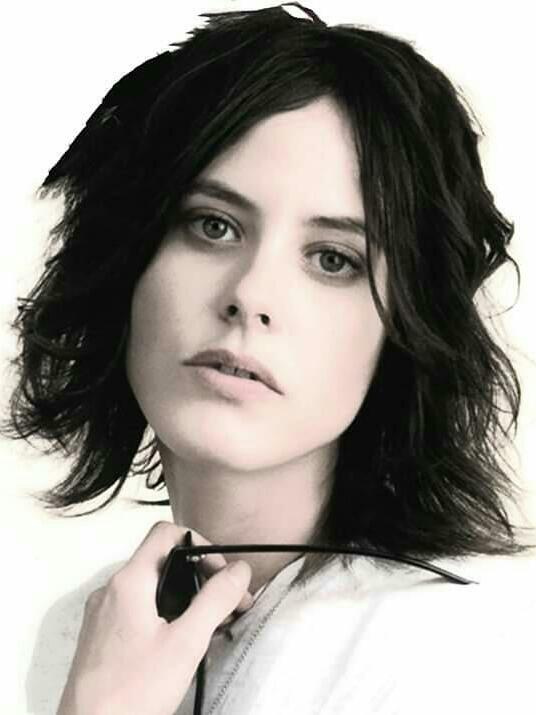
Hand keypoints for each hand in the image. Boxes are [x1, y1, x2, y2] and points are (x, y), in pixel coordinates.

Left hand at [57, 521, 252, 714]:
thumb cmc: (133, 691)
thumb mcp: (186, 643)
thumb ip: (215, 600)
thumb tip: (239, 570)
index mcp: (129, 581)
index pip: (166, 533)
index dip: (200, 544)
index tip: (221, 575)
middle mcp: (111, 590)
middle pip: (162, 561)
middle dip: (199, 576)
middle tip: (227, 605)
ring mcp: (103, 614)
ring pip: (151, 588)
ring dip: (184, 598)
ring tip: (209, 627)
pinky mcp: (102, 637)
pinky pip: (138, 610)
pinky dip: (165, 615)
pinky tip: (181, 643)